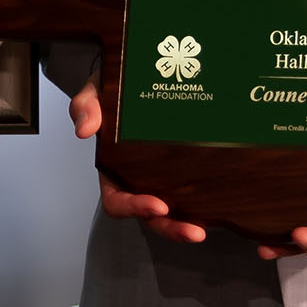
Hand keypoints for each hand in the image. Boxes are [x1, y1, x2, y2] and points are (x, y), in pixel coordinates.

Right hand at [71, 74, 205, 242]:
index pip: (117, 200)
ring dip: (187, 225)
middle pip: (151, 215)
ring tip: (204, 229)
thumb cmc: (116, 88)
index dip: (134, 207)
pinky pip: (195, 195)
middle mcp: (138, 179)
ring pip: (174, 212)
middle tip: (193, 231)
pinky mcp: (187, 170)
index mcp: (113, 168)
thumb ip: (86, 106)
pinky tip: (221, 205)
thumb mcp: (96, 92)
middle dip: (170, 227)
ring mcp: (164, 177)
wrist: (142, 76)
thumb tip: (85, 130)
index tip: (157, 204)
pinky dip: (206, 205)